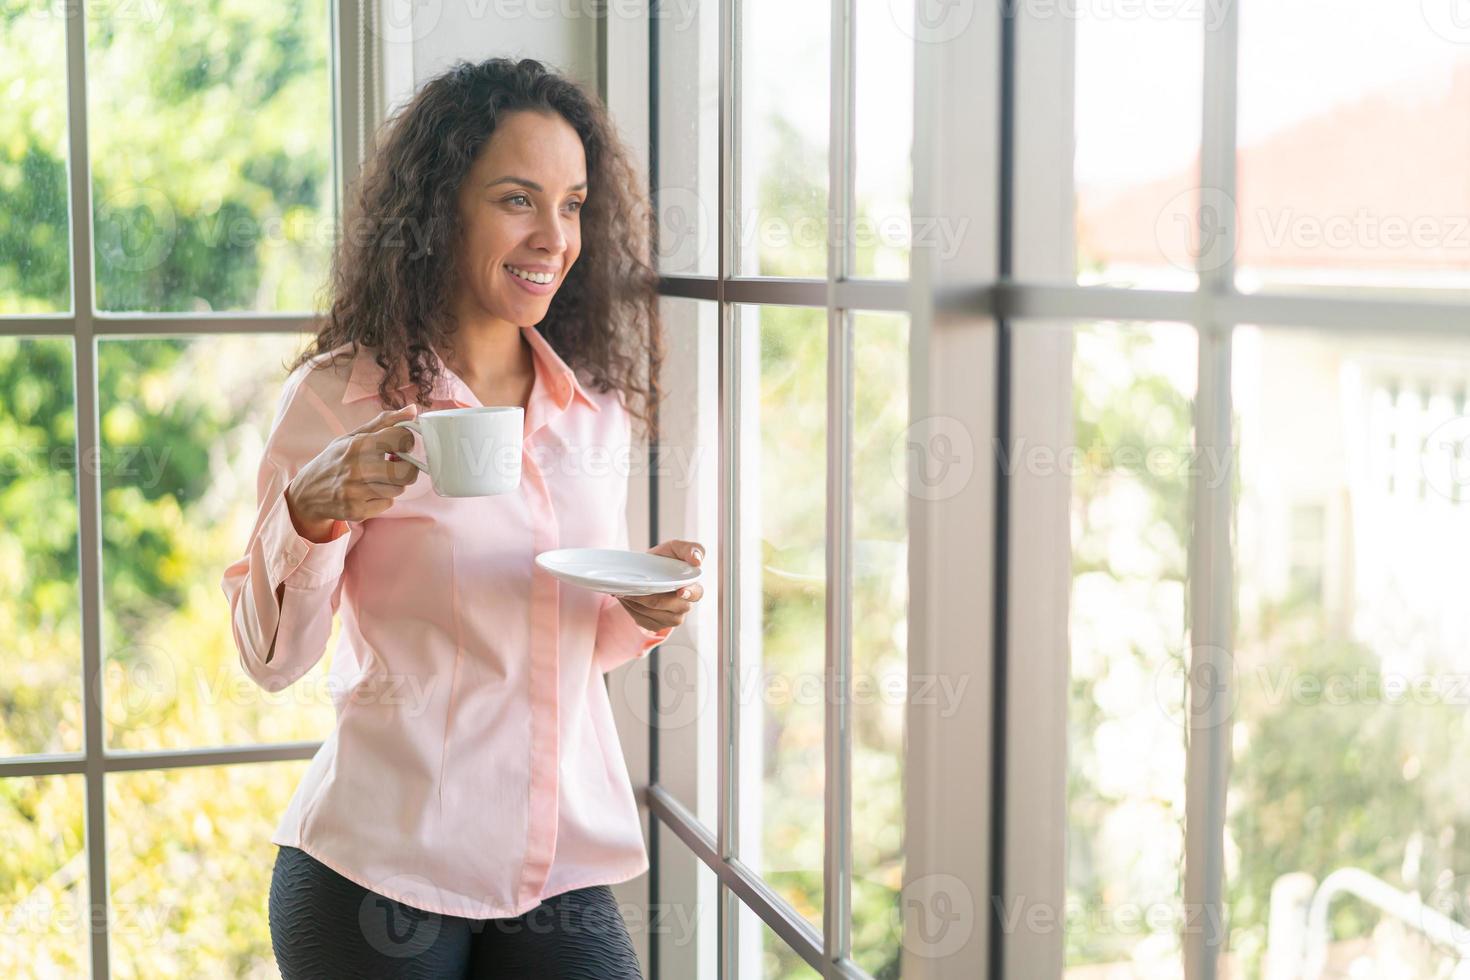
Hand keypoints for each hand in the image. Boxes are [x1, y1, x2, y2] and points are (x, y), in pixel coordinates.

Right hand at [284, 403, 421, 541]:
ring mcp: (356, 491)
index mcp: (358, 445)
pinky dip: (382, 499)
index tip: (401, 446)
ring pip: (398, 489)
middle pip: (407, 472)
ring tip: (379, 479)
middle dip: (408, 469)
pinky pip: (387, 504)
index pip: (401, 439)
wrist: (306, 492)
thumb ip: (384, 423)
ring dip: (394, 485)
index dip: (407, 442)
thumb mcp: (352, 437)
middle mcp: (357, 468)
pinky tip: (368, 493)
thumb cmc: (334, 460)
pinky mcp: (356, 510)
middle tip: (397, 466)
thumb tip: (413, 410)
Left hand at [614, 540, 705, 631]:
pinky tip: (629, 599)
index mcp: (693, 588)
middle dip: (648, 597)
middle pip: (668, 606)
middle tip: (634, 588)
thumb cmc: (663, 559)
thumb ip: (690, 549)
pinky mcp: (658, 625)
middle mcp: (685, 606)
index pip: (695, 593)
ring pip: (653, 615)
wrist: (645, 571)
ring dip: (638, 603)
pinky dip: (632, 610)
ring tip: (627, 591)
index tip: (680, 591)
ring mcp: (672, 618)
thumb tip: (697, 560)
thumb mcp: (675, 548)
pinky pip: (643, 621)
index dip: (688, 593)